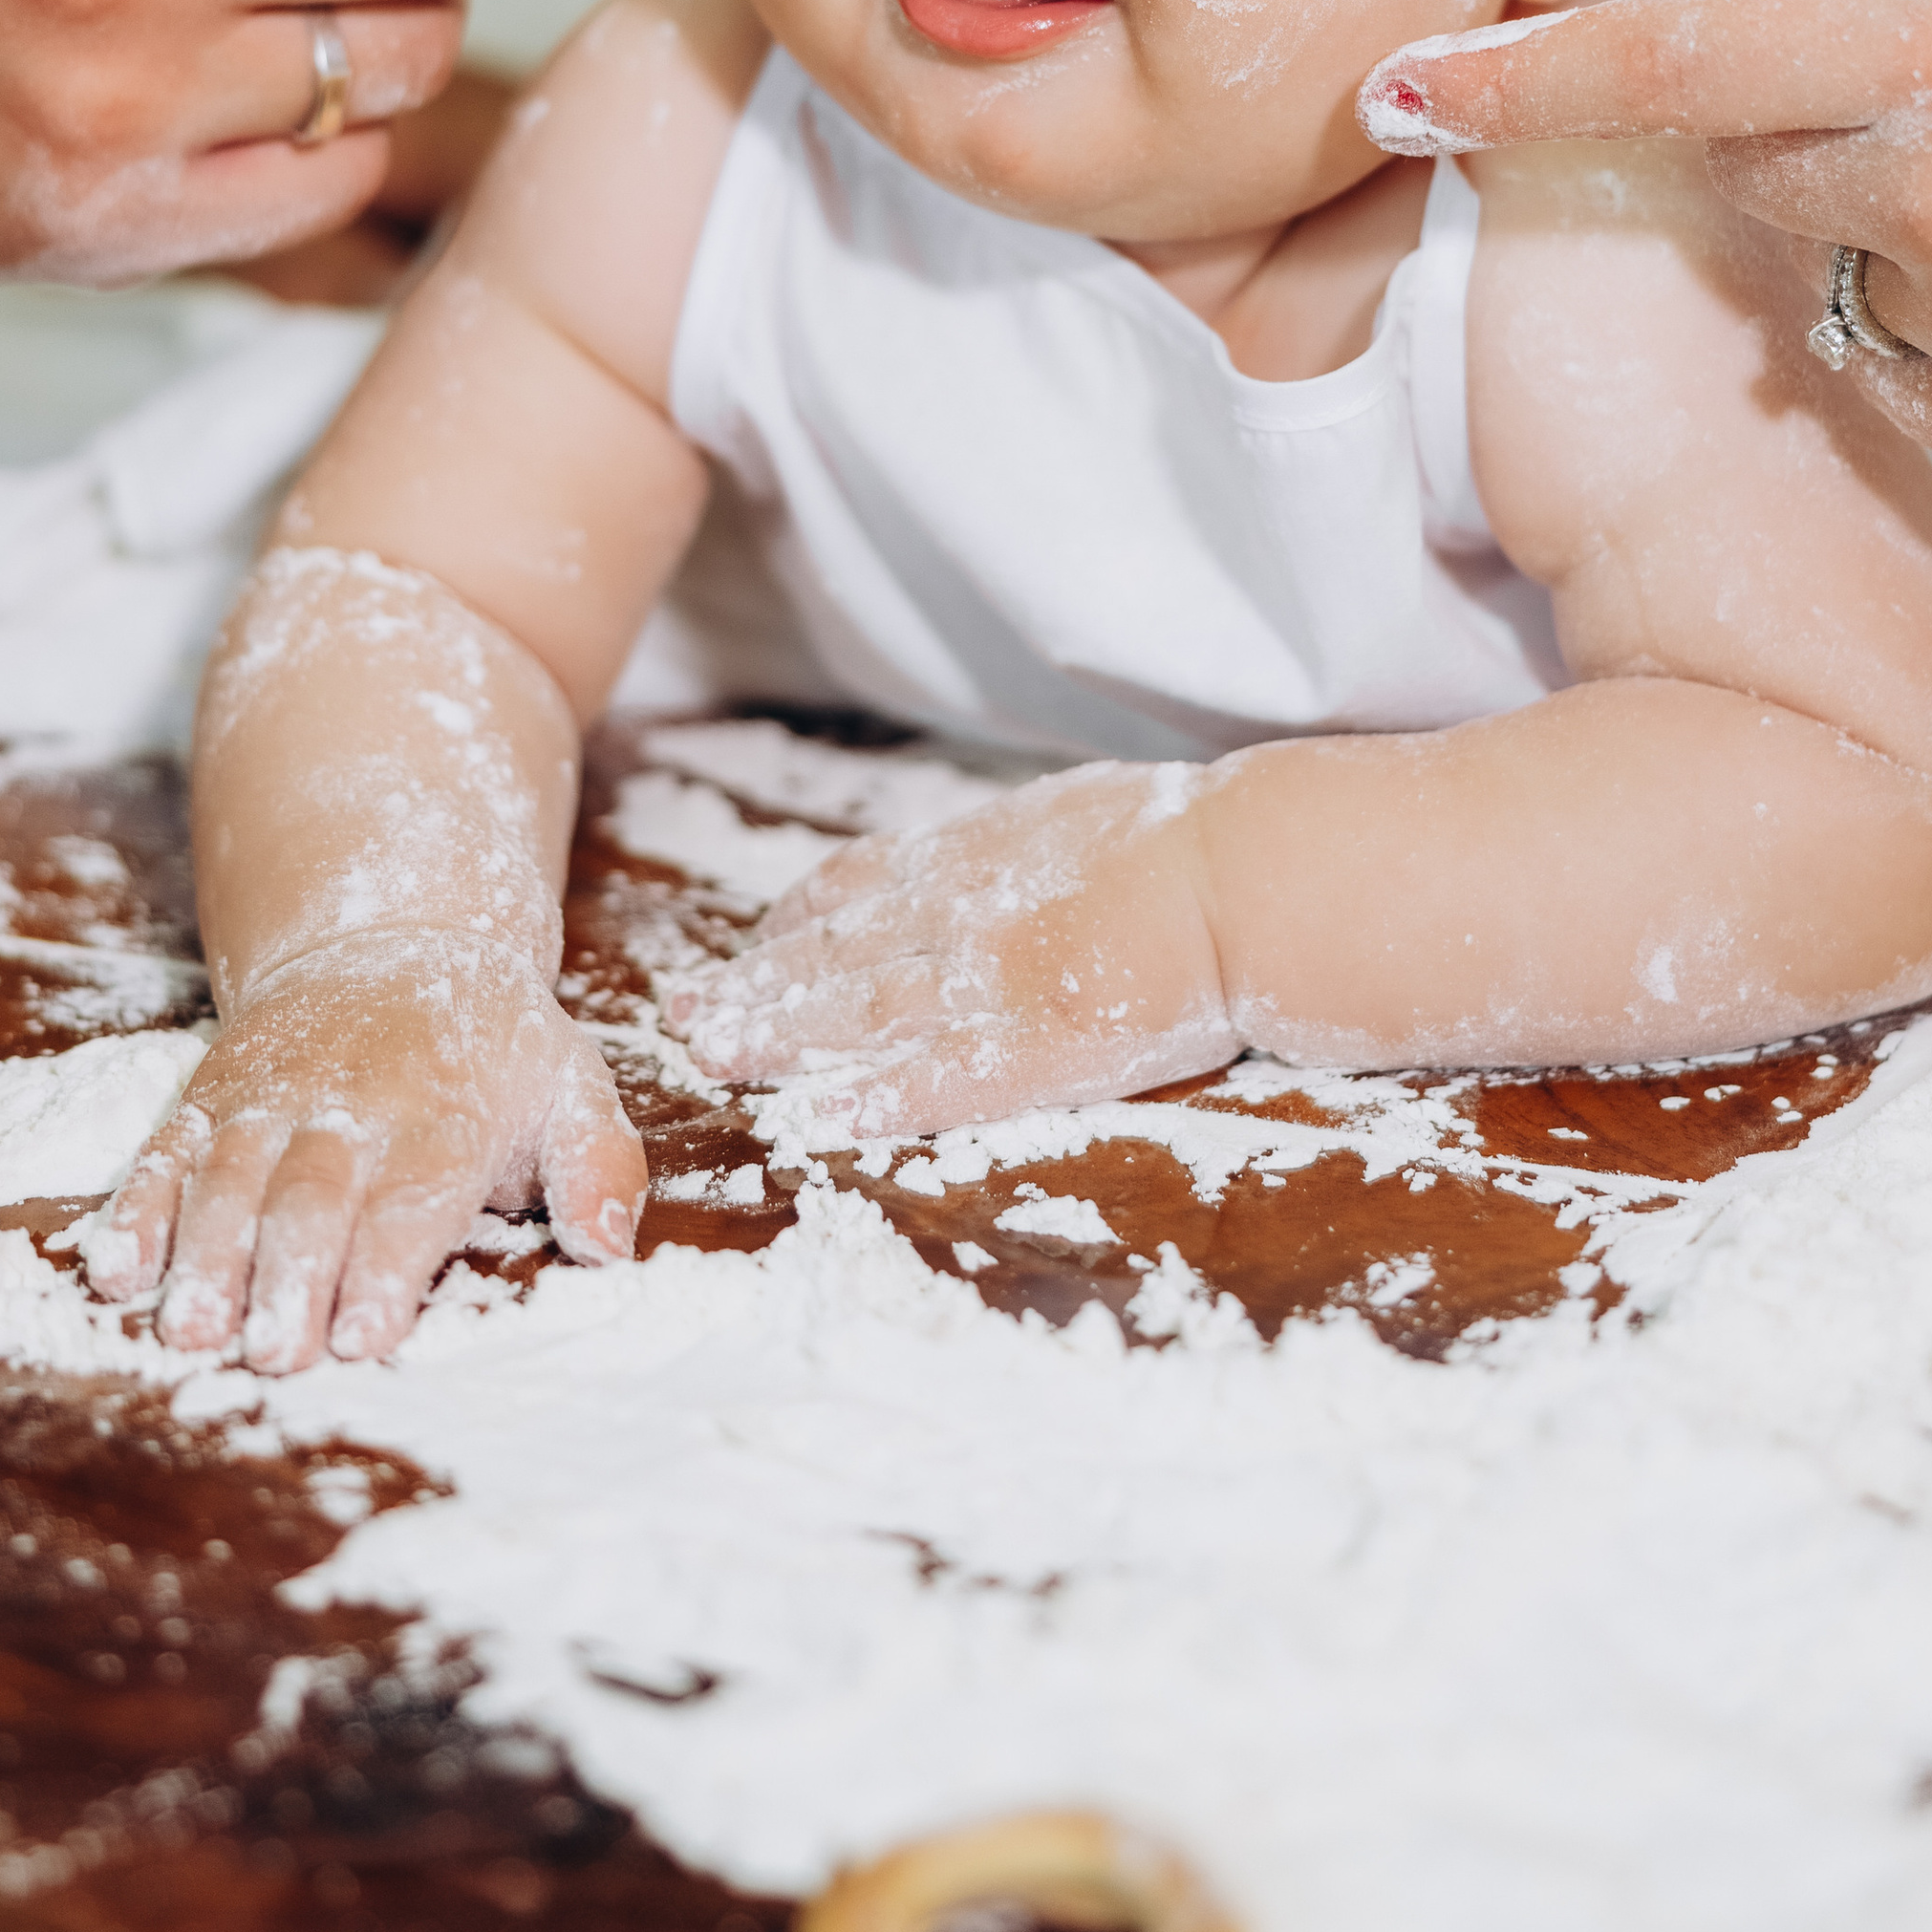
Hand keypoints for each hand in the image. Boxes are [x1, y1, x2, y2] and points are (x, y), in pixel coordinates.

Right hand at [87, 931, 645, 1370]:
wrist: (393, 930)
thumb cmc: (491, 1044)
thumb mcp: (571, 1085)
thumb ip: (600, 1166)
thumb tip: (613, 1246)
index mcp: (444, 1119)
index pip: (412, 1201)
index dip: (385, 1270)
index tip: (363, 1337)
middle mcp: (350, 1107)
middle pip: (312, 1197)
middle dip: (290, 1277)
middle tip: (273, 1354)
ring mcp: (270, 1099)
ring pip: (229, 1178)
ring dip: (204, 1256)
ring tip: (190, 1329)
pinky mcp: (210, 1095)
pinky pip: (166, 1151)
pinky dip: (137, 1209)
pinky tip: (118, 1271)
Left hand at [657, 764, 1234, 1141]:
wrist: (1246, 875)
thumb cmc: (1196, 836)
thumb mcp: (1090, 812)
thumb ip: (1032, 841)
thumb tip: (1016, 848)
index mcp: (984, 854)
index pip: (865, 887)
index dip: (801, 920)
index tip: (757, 942)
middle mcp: (967, 913)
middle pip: (839, 952)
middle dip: (758, 984)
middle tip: (684, 1011)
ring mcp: (992, 982)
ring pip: (864, 1011)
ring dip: (783, 1037)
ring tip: (713, 1056)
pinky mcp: (1032, 1049)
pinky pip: (938, 1080)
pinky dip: (876, 1097)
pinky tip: (822, 1119)